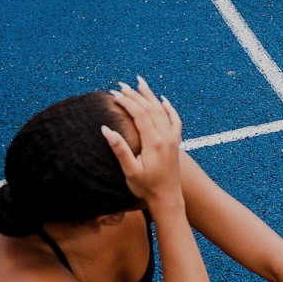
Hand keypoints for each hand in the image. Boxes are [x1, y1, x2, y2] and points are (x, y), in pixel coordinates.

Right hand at [102, 77, 184, 208]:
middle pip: (150, 109)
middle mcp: (166, 137)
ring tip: (140, 83)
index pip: (140, 115)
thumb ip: (119, 149)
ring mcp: (172, 139)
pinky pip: (175, 121)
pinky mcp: (175, 143)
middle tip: (121, 85)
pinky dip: (169, 109)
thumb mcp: (130, 170)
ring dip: (150, 96)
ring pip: (162, 111)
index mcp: (154, 142)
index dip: (127, 102)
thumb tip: (106, 129)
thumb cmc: (146, 187)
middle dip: (135, 95)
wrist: (167, 198)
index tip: (114, 94)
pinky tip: (164, 101)